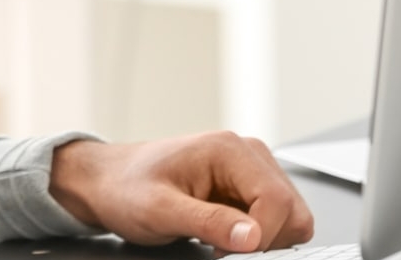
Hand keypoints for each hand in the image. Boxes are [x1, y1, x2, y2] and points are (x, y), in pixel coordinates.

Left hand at [48, 133, 314, 252]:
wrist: (108, 181)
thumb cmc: (126, 188)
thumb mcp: (160, 211)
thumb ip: (208, 221)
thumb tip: (252, 237)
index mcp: (229, 150)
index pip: (278, 201)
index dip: (261, 237)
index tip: (226, 253)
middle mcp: (248, 154)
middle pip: (293, 210)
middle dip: (265, 240)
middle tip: (221, 249)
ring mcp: (251, 170)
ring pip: (290, 217)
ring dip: (262, 239)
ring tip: (218, 241)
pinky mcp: (248, 187)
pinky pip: (275, 220)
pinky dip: (256, 236)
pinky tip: (223, 236)